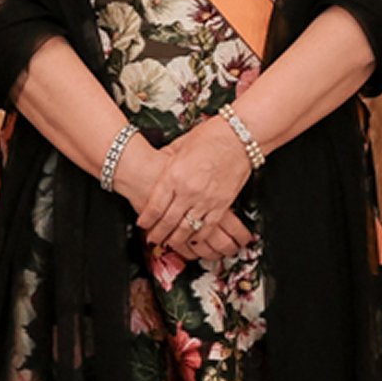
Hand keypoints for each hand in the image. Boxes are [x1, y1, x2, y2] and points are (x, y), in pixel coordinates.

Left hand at [132, 117, 253, 258]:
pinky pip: (207, 227)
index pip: (155, 206)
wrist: (239, 136)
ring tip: (169, 244)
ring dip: (176, 239)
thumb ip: (167, 161)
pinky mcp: (222, 204)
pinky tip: (192, 240)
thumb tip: (158, 169)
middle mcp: (188, 190)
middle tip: (152, 240)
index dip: (147, 219)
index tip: (142, 224)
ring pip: (186, 228)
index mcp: (174, 175)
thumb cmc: (210, 136)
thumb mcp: (179, 146)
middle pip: (168, 221)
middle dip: (158, 234)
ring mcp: (206, 199)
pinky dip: (198, 237)